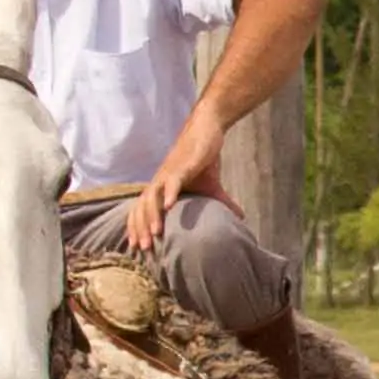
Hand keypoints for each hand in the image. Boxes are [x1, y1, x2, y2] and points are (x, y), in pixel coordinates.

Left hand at [125, 125, 232, 255]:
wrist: (207, 129)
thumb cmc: (204, 158)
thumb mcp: (212, 186)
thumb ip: (222, 203)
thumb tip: (240, 217)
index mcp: (161, 188)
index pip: (142, 211)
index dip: (138, 228)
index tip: (138, 248)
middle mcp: (159, 182)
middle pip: (142, 208)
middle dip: (141, 228)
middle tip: (144, 248)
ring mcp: (168, 174)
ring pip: (153, 196)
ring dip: (153, 215)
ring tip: (156, 233)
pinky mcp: (182, 165)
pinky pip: (172, 181)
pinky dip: (170, 193)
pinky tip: (169, 206)